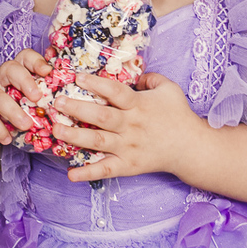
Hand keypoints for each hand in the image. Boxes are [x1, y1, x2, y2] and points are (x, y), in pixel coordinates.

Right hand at [0, 50, 51, 147]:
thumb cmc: (8, 111)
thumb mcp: (22, 101)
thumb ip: (39, 99)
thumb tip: (66, 104)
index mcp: (13, 72)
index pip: (24, 57)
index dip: (36, 61)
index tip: (48, 72)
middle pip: (9, 69)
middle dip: (25, 81)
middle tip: (37, 98)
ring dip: (12, 111)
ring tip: (26, 125)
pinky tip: (8, 138)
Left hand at [51, 71, 201, 182]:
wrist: (191, 148)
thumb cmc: (179, 115)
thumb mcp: (169, 88)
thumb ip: (150, 77)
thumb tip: (133, 73)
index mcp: (138, 105)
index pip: (115, 92)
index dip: (96, 84)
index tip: (76, 77)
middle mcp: (130, 126)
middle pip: (101, 117)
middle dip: (76, 109)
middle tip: (56, 103)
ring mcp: (128, 147)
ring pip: (97, 142)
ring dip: (74, 137)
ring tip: (55, 130)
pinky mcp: (127, 165)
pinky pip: (105, 170)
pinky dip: (87, 173)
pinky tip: (70, 174)